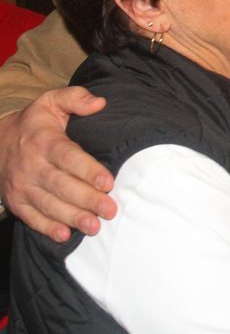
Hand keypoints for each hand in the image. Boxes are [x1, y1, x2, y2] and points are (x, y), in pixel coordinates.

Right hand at [0, 87, 115, 241]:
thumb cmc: (34, 123)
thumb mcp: (51, 101)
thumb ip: (75, 98)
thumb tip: (99, 103)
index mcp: (44, 141)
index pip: (68, 157)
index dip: (88, 170)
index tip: (108, 182)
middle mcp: (32, 165)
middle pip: (61, 185)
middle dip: (87, 199)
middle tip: (110, 210)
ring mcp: (22, 186)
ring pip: (49, 204)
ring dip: (72, 217)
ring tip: (94, 226)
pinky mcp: (16, 201)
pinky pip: (31, 217)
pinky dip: (47, 228)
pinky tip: (65, 235)